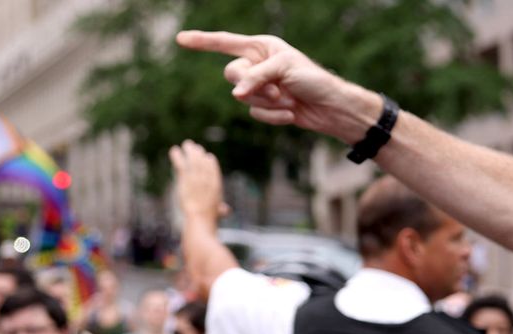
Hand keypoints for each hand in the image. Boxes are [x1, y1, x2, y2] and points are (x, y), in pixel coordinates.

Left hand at [168, 141, 229, 224]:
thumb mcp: (218, 213)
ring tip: (187, 144)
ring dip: (190, 151)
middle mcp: (207, 180)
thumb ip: (221, 209)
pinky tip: (174, 150)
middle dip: (199, 154)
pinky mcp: (185, 180)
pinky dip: (178, 156)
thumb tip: (226, 210)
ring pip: (193, 160)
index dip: (210, 162)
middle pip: (203, 162)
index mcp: (216, 186)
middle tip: (195, 147)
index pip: (214, 170)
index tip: (208, 156)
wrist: (200, 219)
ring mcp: (196, 178)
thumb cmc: (209, 219)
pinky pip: (181, 165)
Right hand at [176, 31, 379, 142]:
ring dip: (267, 102)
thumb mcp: (285, 69)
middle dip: (253, 85)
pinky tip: (292, 115)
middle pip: (231, 73)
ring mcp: (260, 88)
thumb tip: (235, 93)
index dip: (202, 41)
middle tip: (278, 90)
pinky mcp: (266, 108)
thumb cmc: (314, 80)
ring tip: (289, 101)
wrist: (332, 108)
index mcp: (261, 47)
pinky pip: (255, 114)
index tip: (180, 39)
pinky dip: (273, 116)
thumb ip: (257, 76)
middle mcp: (257, 65)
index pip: (225, 42)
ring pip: (242, 97)